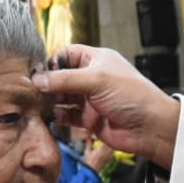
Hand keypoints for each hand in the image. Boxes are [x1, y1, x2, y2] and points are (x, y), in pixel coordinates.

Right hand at [34, 46, 179, 167]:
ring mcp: (90, 99)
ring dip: (51, 102)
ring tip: (39, 105)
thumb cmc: (133, 97)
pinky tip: (53, 118)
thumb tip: (38, 80)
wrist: (150, 128)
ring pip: (62, 98)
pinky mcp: (89, 119)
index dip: (53, 61)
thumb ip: (65, 80)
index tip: (38, 71)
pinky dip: (59, 118)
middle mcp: (92, 78)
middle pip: (61, 77)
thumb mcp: (97, 80)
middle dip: (48, 84)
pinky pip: (68, 117)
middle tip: (33, 91)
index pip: (67, 54)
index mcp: (97, 60)